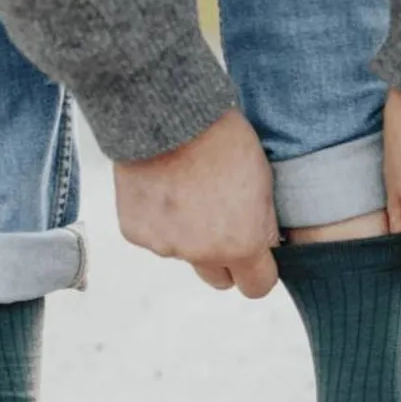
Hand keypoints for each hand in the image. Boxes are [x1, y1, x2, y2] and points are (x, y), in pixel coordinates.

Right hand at [113, 110, 278, 297]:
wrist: (168, 115)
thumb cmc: (224, 141)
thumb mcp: (263, 184)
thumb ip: (261, 225)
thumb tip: (263, 246)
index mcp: (241, 245)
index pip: (257, 286)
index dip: (259, 270)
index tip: (256, 255)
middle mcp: (203, 255)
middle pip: (219, 278)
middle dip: (224, 258)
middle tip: (221, 220)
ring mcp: (166, 246)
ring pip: (185, 254)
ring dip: (189, 234)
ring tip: (188, 189)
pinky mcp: (137, 233)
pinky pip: (155, 236)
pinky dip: (160, 219)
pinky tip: (163, 186)